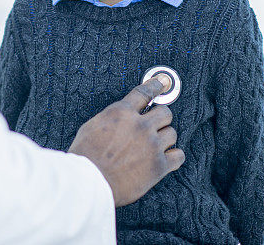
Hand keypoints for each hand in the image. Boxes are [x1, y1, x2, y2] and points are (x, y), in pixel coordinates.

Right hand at [67, 77, 184, 206]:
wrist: (89, 182)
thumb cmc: (85, 157)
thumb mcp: (91, 127)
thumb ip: (111, 118)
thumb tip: (120, 115)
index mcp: (121, 113)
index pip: (145, 92)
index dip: (156, 85)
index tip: (163, 82)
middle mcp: (140, 125)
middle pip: (165, 112)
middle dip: (160, 118)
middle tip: (154, 126)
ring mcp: (152, 145)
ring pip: (172, 133)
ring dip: (165, 139)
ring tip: (154, 146)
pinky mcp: (159, 166)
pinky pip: (178, 156)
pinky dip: (174, 157)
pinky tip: (167, 159)